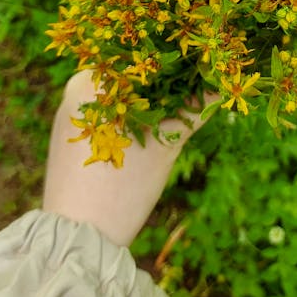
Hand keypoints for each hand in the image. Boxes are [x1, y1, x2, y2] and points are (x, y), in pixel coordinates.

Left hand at [43, 71, 215, 245]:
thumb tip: (225, 81)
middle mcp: (75, 92)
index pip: (137, 55)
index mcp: (89, 83)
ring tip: (182, 105)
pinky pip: (109, 116)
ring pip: (121, 96)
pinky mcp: (73, 139)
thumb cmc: (121, 188)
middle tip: (198, 84)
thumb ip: (195, 108)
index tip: (199, 61)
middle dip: (163, 81)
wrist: (79, 242)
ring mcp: (71, 116)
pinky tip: (156, 129)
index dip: (171, 58)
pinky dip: (133, 118)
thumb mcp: (165, 145)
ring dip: (149, 100)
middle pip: (129, 75)